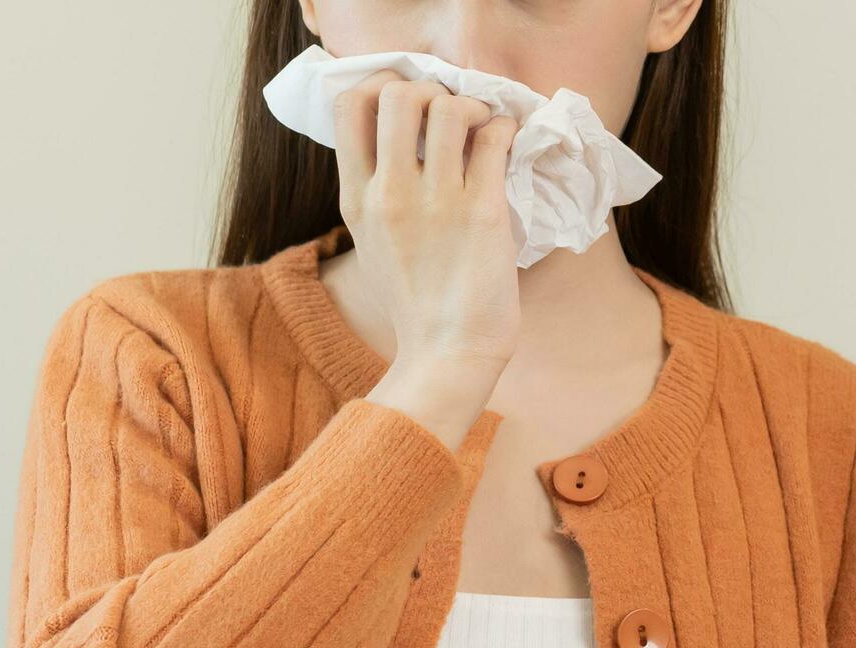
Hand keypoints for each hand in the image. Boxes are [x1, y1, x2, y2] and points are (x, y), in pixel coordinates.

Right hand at [331, 69, 526, 369]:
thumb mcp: (371, 242)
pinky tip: (508, 141)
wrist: (447, 354)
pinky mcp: (483, 211)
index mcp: (356, 198)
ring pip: (449, 108)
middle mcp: (391, 192)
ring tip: (483, 127)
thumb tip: (395, 147)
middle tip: (451, 113)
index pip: (348, 105)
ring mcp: (438, 200)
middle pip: (399, 93)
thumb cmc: (416, 302)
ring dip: (473, 106)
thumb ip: (374, 192)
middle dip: (431, 90)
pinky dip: (505, 127)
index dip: (380, 85)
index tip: (407, 100)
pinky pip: (494, 138)